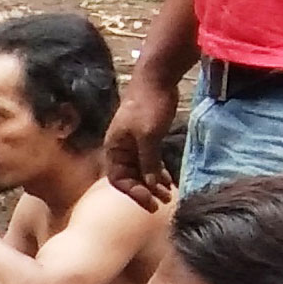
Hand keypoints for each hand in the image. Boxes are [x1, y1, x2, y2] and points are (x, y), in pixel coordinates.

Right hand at [105, 62, 183, 204]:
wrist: (156, 80)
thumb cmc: (148, 106)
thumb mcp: (148, 136)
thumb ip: (147, 161)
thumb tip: (149, 186)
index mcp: (114, 148)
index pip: (118, 179)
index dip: (133, 193)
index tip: (150, 203)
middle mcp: (121, 149)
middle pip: (129, 177)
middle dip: (145, 191)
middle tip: (162, 203)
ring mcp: (133, 144)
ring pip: (140, 171)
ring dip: (153, 184)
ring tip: (168, 195)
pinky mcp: (146, 139)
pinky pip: (149, 161)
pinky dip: (157, 172)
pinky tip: (168, 180)